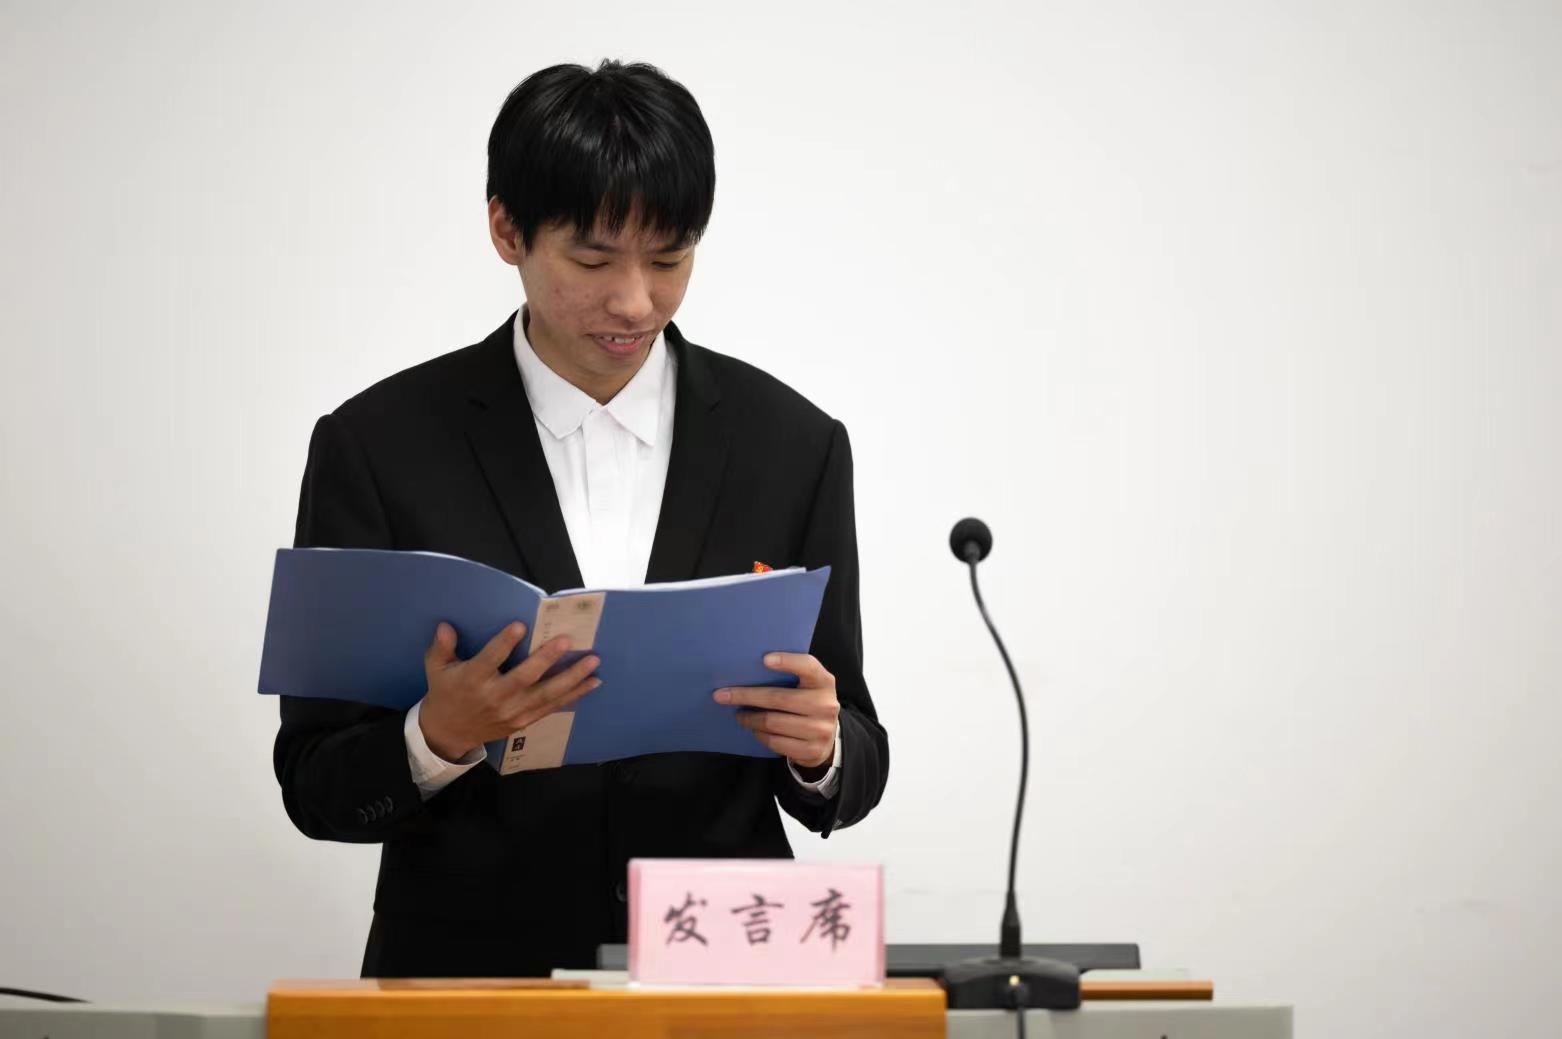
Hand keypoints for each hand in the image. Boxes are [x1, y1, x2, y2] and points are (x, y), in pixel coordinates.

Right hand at [418, 621, 600, 760]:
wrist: (448, 732)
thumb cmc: (445, 692)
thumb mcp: (436, 668)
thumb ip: (442, 647)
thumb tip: (445, 626)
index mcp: (472, 680)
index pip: (490, 659)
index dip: (504, 643)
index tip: (520, 625)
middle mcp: (494, 697)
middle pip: (524, 678)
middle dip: (546, 659)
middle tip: (567, 640)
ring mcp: (512, 712)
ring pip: (545, 694)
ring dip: (572, 678)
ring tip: (593, 662)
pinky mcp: (524, 721)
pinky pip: (552, 707)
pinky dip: (574, 695)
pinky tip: (592, 682)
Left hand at [714, 653, 838, 770]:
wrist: (828, 736)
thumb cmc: (809, 702)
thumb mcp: (809, 685)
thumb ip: (792, 675)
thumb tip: (750, 669)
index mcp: (824, 682)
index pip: (808, 666)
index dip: (788, 662)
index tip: (764, 659)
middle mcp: (825, 705)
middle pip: (778, 698)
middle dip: (746, 696)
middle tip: (722, 695)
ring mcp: (820, 730)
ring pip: (772, 722)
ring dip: (749, 719)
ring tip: (739, 715)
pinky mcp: (811, 750)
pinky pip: (776, 742)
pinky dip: (760, 735)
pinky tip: (754, 729)